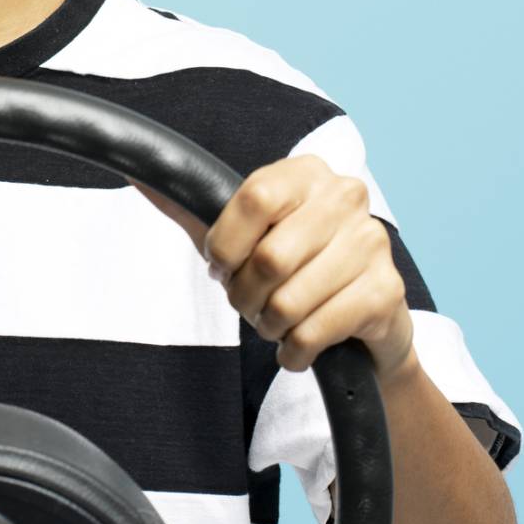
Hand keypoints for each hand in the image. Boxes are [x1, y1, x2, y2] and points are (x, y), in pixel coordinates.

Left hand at [130, 155, 414, 378]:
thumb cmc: (292, 268)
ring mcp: (373, 242)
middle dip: (245, 296)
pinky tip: (297, 346)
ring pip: (290, 299)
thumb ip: (191, 207)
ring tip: (275, 323)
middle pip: (269, 257)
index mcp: (306, 172)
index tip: (222, 266)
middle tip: (250, 304)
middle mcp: (346, 197)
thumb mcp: (240, 236)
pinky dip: (294, 351)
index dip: (226, 244)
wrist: (363, 320)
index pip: (254, 197)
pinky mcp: (387, 292)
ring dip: (269, 326)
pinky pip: (316, 331)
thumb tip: (137, 173)